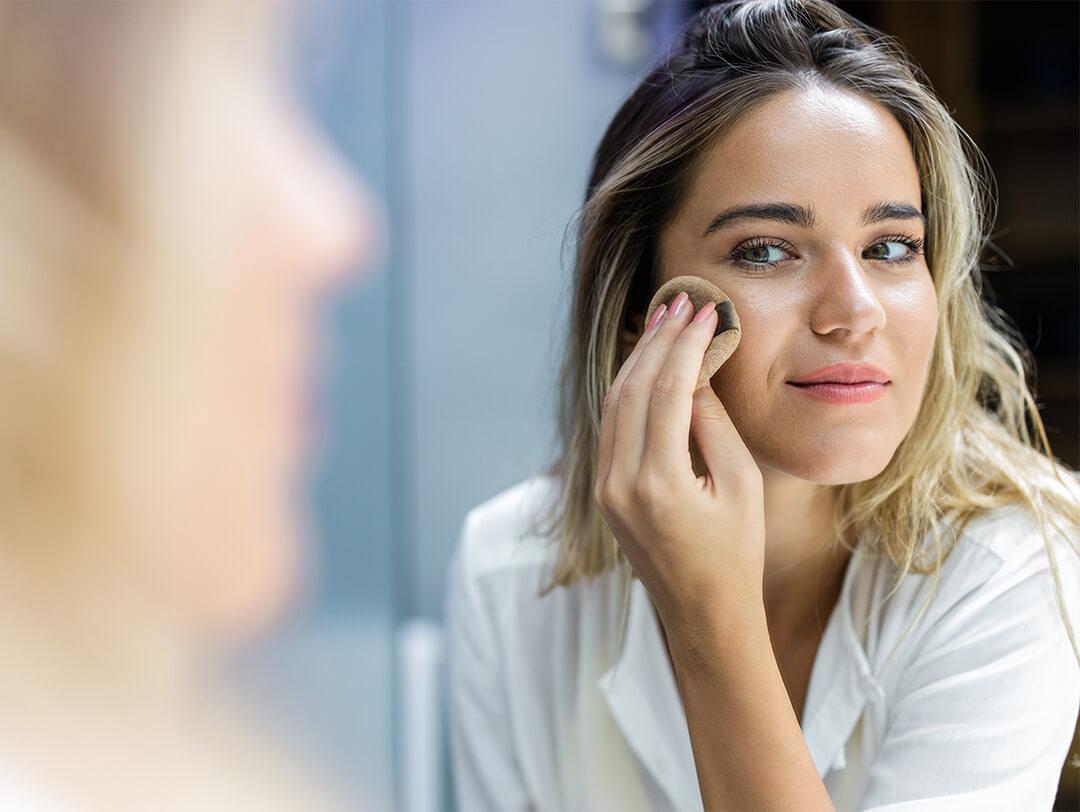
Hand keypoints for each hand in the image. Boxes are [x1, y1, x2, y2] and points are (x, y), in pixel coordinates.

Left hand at [593, 291, 766, 636]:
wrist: (703, 614)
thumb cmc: (736, 553)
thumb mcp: (740, 484)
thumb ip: (711, 423)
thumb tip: (694, 370)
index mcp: (659, 484)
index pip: (665, 391)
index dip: (685, 344)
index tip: (703, 310)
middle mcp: (620, 484)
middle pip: (631, 389)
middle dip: (657, 339)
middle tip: (681, 300)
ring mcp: (606, 488)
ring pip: (613, 403)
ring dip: (638, 358)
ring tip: (664, 320)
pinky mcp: (605, 492)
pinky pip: (611, 426)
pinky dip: (627, 388)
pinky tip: (645, 362)